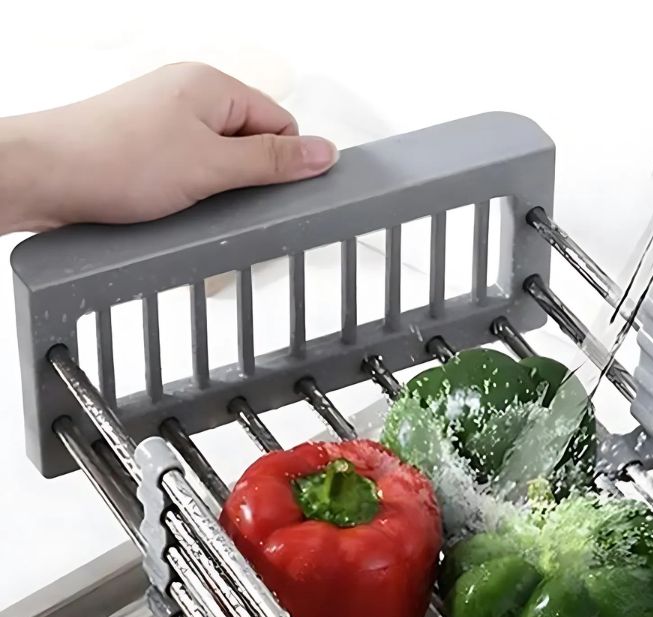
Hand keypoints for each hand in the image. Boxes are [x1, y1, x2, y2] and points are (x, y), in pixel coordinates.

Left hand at [0, 63, 337, 231]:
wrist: (46, 177)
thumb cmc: (113, 159)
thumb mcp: (212, 167)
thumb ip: (273, 162)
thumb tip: (323, 153)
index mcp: (211, 86)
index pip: (280, 124)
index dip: (284, 163)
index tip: (276, 195)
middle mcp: (190, 99)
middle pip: (253, 147)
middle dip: (250, 184)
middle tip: (227, 204)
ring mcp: (168, 125)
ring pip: (223, 168)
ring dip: (219, 196)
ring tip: (192, 208)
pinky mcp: (150, 152)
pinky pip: (194, 177)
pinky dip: (194, 200)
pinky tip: (176, 212)